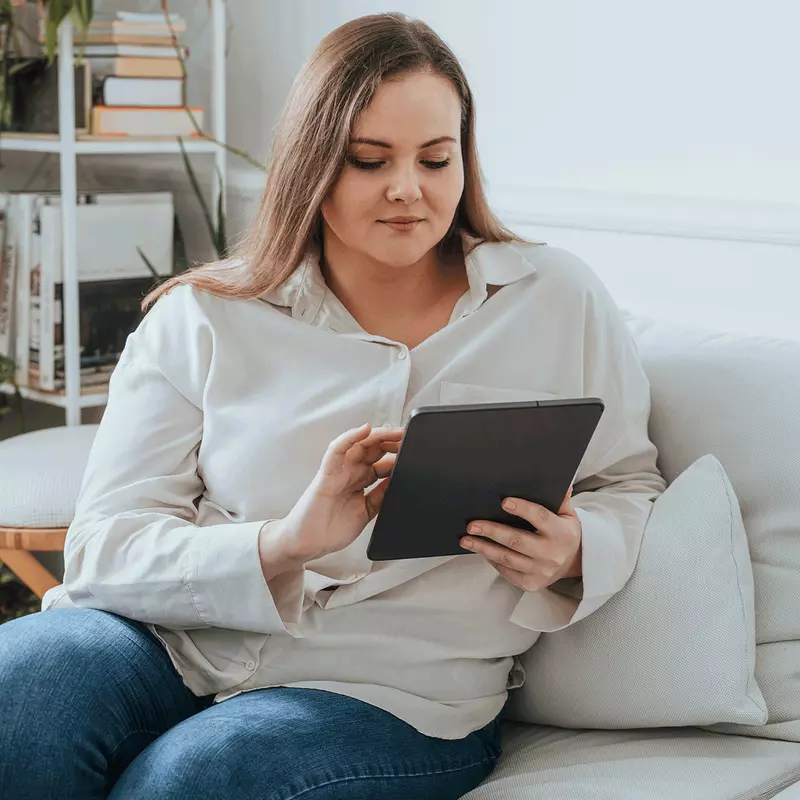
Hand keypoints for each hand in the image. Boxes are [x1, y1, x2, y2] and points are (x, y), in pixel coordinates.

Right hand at [260, 423, 402, 569]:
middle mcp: (350, 473)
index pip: (381, 461)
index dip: (397, 454)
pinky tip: (365, 430)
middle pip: (373, 449)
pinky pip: (337, 450)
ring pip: (359, 444)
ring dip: (377, 436)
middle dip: (391, 442)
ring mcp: (339, 471)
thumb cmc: (330, 530)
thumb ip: (380, 496)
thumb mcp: (366, 511)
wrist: (307, 544)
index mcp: (359, 481)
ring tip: (394, 432)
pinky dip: (350, 437)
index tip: (413, 450)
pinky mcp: (326, 473)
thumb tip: (398, 481)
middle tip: (407, 438)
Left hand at [460, 486, 581, 591]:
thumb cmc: (563, 532)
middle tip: (472, 525)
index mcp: (562, 533)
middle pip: (517, 540)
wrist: (573, 563)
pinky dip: (491, 560)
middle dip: (492, 531)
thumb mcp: (567, 514)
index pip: (540, 517)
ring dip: (484, 548)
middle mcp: (551, 554)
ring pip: (507, 558)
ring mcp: (541, 571)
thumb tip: (562, 481)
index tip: (503, 502)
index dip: (522, 509)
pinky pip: (506, 571)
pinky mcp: (530, 583)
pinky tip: (480, 549)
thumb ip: (561, 499)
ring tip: (466, 539)